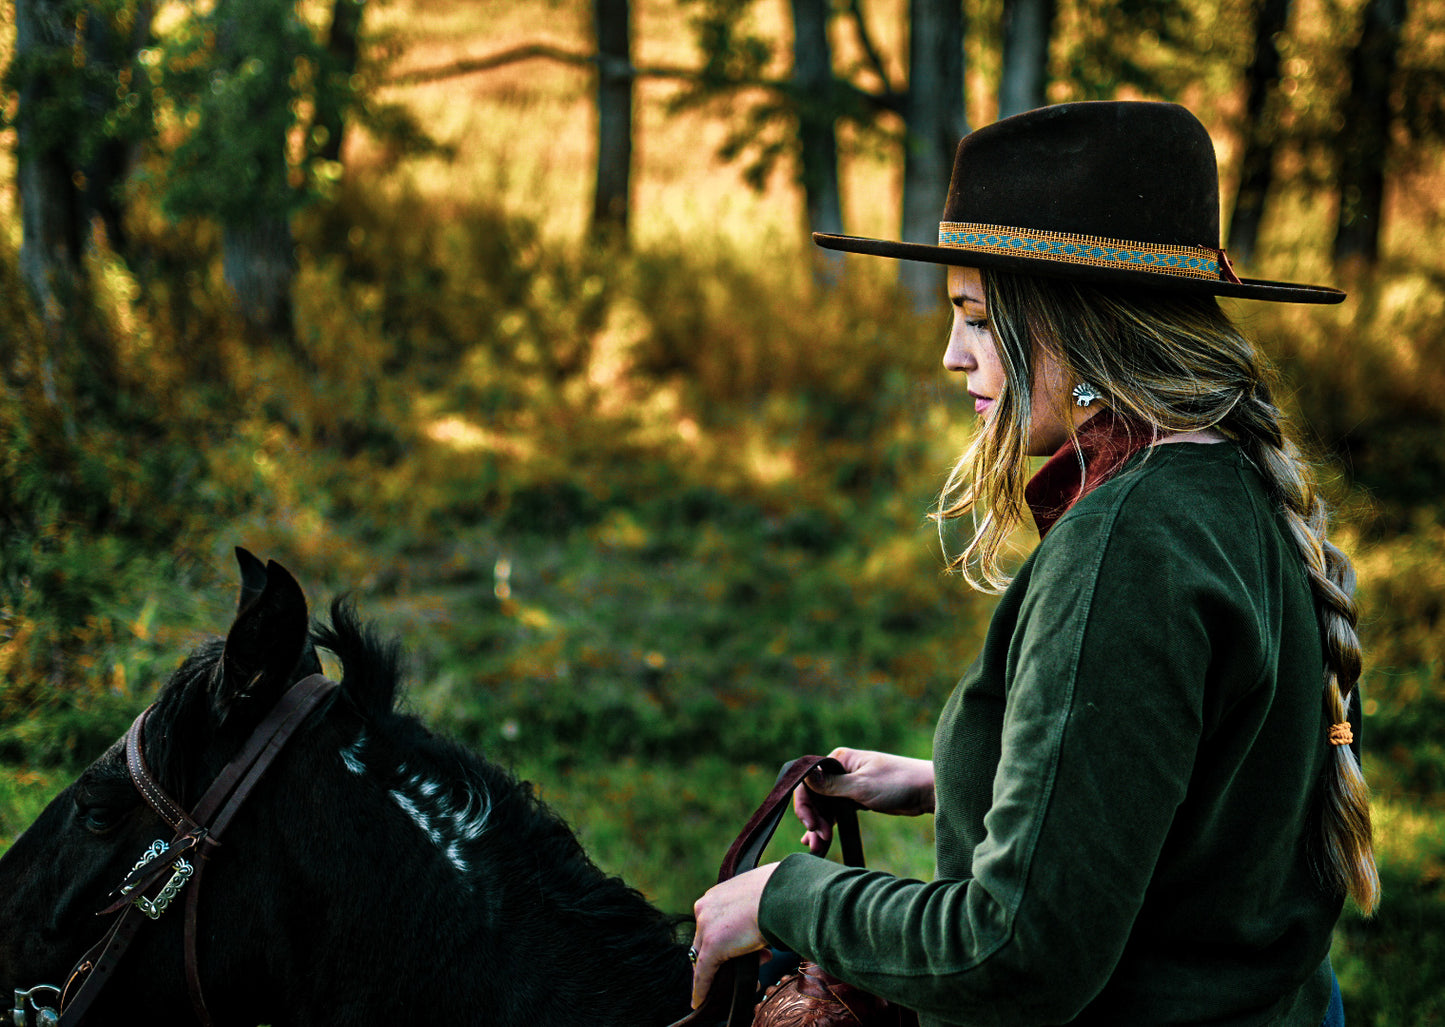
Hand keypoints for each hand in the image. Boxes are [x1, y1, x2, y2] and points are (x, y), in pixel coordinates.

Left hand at [689, 863, 777, 1008]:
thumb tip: (761, 926)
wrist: (782, 893)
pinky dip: (702, 988)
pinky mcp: (712, 946)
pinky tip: (700, 1001)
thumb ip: (754, 912)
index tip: (743, 947)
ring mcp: (707, 926)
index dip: (729, 941)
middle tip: (753, 964)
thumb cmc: (780, 892)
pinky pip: (703, 973)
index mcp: (718, 894)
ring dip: (724, 973)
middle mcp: (706, 908)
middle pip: (707, 941)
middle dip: (729, 957)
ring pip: (706, 957)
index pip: (714, 924)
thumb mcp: (762, 898)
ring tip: (752, 980)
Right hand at [795, 748, 935, 854]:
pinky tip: (821, 839)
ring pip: (824, 807)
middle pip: (815, 797)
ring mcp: (848, 785)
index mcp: (838, 760)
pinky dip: (829, 825)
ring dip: (819, 827)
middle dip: (813, 820)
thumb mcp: (862, 786)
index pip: (809, 781)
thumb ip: (832, 785)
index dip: (805, 805)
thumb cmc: (898, 783)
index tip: (812, 826)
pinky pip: (836, 812)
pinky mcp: (857, 799)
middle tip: (817, 843)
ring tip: (817, 849)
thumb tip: (804, 777)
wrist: (927, 791)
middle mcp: (840, 771)